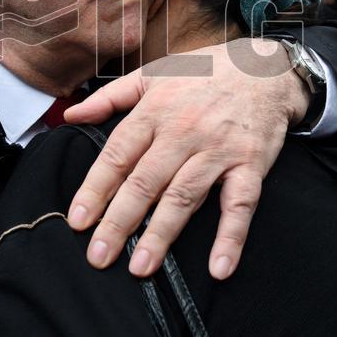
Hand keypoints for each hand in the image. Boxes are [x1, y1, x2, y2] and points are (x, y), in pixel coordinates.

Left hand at [65, 38, 306, 279]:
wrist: (266, 68)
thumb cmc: (204, 73)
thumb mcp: (152, 74)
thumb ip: (109, 97)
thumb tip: (70, 115)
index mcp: (155, 111)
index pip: (118, 155)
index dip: (95, 189)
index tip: (77, 220)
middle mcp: (183, 131)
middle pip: (145, 182)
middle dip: (119, 222)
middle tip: (99, 256)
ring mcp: (218, 150)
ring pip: (184, 196)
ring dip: (162, 234)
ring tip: (141, 267)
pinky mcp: (250, 164)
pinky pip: (240, 205)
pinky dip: (230, 237)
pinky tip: (218, 268)